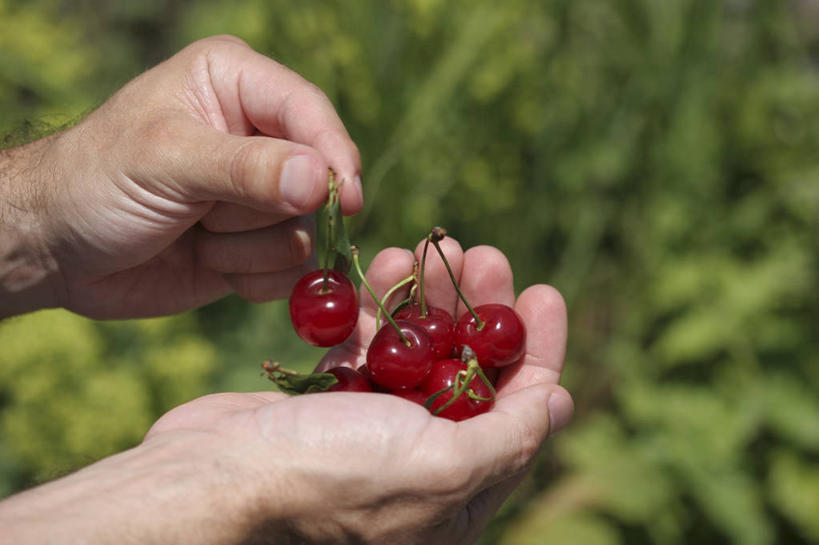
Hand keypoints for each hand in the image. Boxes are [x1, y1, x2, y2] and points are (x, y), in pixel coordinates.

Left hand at [0, 35, 360, 318]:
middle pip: (314, 181)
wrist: (57, 250)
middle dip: (260, 210)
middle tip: (203, 212)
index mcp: (236, 84)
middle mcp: (258, 136)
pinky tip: (207, 262)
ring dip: (245, 248)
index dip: (332, 155)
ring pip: (303, 232)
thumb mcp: (168, 162)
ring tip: (195, 234)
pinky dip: (250, 277)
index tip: (345, 201)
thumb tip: (320, 181)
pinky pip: (291, 272)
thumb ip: (247, 169)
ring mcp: (261, 197)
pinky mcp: (257, 246)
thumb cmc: (97, 182)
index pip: (309, 112)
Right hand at [0, 239, 570, 544]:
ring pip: (421, 348)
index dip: (541, 349)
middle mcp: (425, 461)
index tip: (545, 291)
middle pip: (473, 370)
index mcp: (463, 490)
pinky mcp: (333, 401)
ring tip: (425, 248)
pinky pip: (370, 345)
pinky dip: (378, 308)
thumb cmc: (330, 480)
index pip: (527, 411)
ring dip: (427, 297)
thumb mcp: (439, 470)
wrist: (213, 481)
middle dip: (482, 309)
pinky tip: (379, 270)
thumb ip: (507, 438)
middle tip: (484, 255)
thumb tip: (558, 404)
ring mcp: (376, 429)